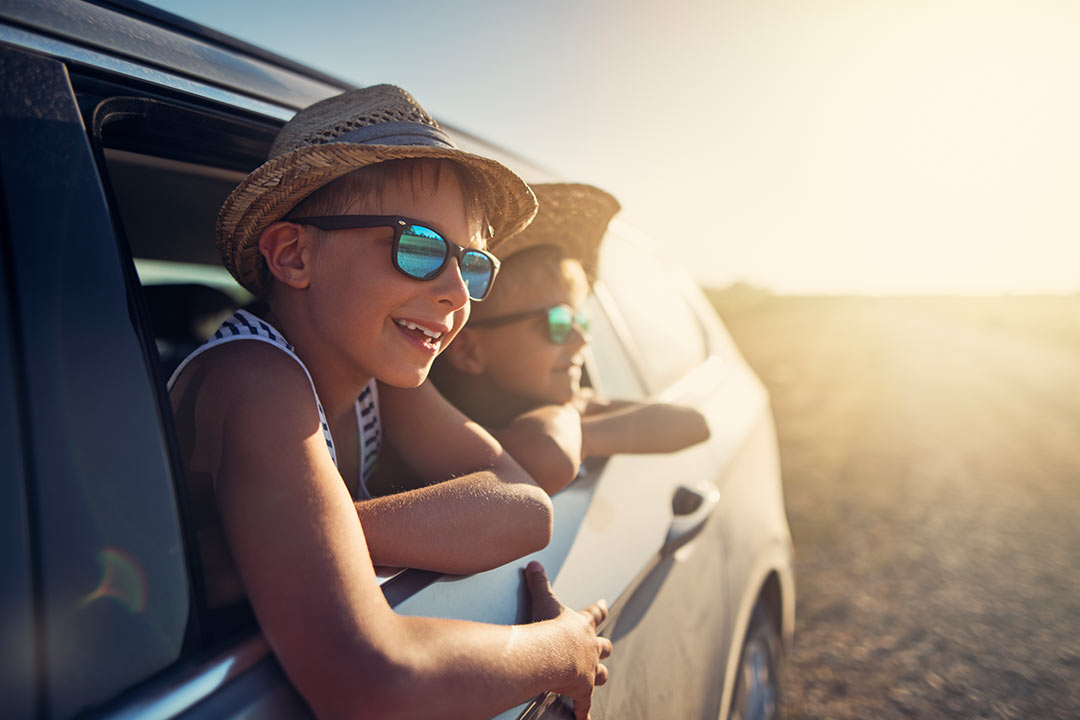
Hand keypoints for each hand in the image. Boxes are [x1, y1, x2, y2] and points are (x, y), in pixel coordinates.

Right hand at [526, 561, 611, 719]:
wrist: (551, 654)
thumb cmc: (549, 628)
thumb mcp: (545, 600)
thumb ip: (539, 583)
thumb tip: (534, 564)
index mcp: (581, 626)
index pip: (594, 613)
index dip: (599, 609)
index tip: (604, 604)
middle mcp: (589, 647)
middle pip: (604, 646)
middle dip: (604, 646)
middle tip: (606, 646)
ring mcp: (587, 669)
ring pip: (601, 673)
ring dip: (599, 675)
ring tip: (599, 678)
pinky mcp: (581, 690)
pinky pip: (584, 704)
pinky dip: (583, 711)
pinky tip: (582, 719)